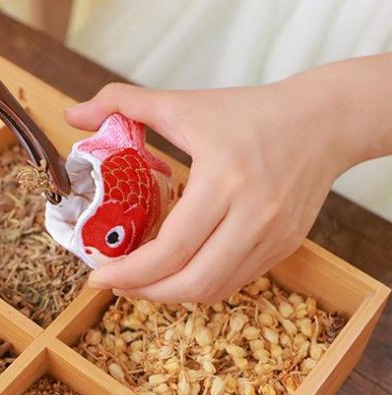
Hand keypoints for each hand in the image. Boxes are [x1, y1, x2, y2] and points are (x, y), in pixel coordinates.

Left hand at [65, 54, 391, 303]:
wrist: (322, 121)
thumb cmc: (249, 111)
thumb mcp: (183, 103)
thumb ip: (122, 102)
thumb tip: (72, 113)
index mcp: (224, 180)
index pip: (172, 248)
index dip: (130, 271)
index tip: (97, 275)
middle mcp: (253, 216)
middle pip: (194, 282)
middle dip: (146, 292)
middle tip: (115, 283)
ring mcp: (274, 236)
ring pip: (215, 288)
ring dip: (172, 293)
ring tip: (141, 280)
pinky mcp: (286, 245)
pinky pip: (236, 280)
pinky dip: (201, 283)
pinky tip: (179, 269)